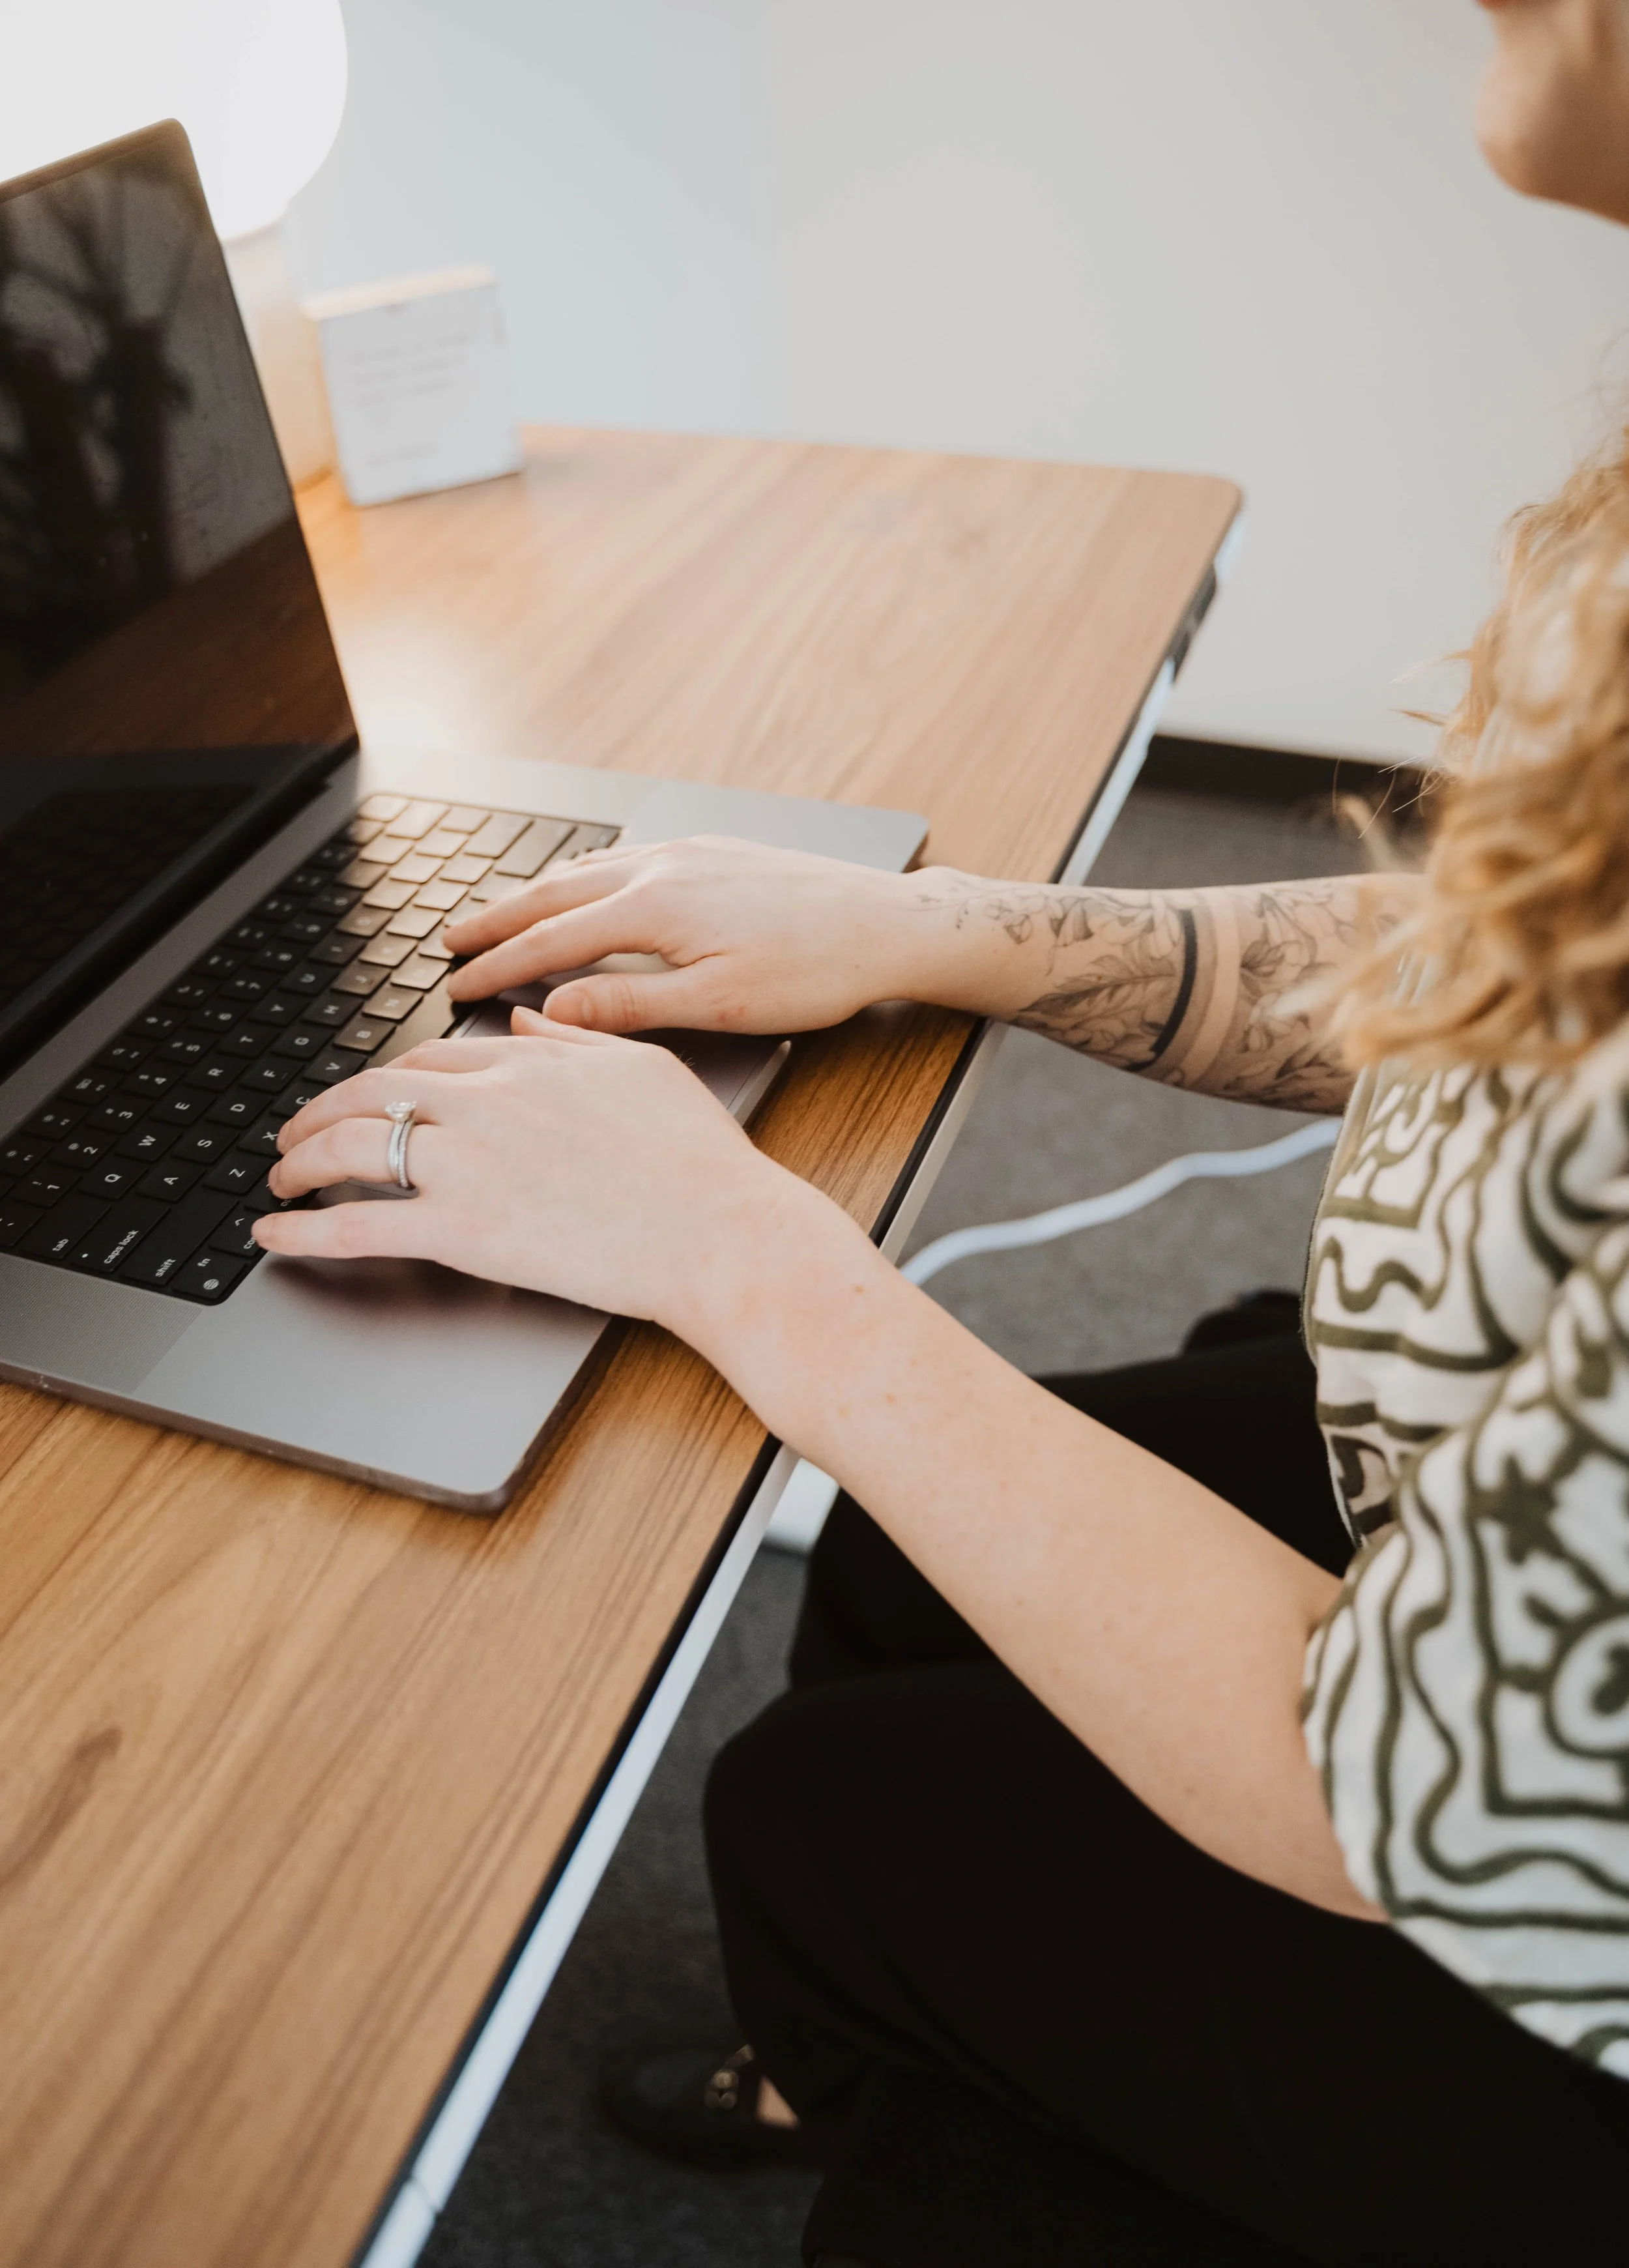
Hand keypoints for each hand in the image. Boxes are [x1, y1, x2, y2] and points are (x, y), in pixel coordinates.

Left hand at [252, 1008, 804, 1329]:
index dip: (385, 1080)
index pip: (428, 1060)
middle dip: (320, 1112)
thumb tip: (526, 1019)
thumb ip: (576, 1038)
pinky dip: (302, 1229)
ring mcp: (467, 1165)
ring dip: (300, 1161)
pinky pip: (358, 1226)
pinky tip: (272, 1235)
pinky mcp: (463, 1231)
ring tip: (279, 1178)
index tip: (367, 1098)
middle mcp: (485, 1103)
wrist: (721, 1233)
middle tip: (297, 1135)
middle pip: (372, 1092)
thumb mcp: (644, 1068)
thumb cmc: (700, 1162)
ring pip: (351, 1146)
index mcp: (528, 1063)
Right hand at [441, 835, 958, 1033]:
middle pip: (553, 893)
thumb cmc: (815, 972)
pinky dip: (583, 875)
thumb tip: (554, 1010)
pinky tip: (583, 886)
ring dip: (534, 893)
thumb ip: (629, 1006)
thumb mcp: (719, 1005)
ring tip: (496, 915)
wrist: (886, 924)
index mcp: (656, 909)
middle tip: (447, 943)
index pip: (551, 941)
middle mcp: (662, 868)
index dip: (496, 967)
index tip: (455, 988)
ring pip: (587, 870)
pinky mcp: (712, 851)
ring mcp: (687, 852)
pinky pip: (624, 858)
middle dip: (495, 919)